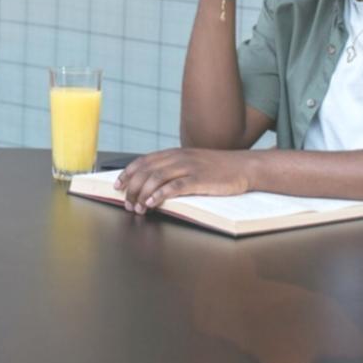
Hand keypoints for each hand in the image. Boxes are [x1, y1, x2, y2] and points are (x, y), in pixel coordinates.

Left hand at [114, 148, 252, 214]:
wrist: (244, 167)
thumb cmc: (218, 168)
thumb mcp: (192, 162)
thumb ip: (174, 168)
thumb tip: (153, 181)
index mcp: (174, 153)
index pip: (143, 161)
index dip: (127, 173)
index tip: (118, 185)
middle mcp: (178, 158)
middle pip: (146, 171)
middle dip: (132, 189)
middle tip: (126, 204)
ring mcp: (189, 167)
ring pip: (156, 178)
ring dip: (142, 195)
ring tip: (137, 208)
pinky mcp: (199, 179)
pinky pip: (174, 186)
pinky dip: (160, 195)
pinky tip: (152, 204)